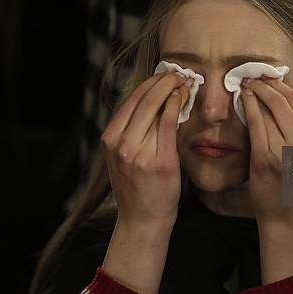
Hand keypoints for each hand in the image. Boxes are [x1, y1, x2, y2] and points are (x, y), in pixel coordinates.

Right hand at [101, 72, 189, 227]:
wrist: (142, 219)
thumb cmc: (138, 187)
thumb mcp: (125, 156)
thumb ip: (133, 130)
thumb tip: (155, 100)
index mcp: (110, 140)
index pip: (130, 102)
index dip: (148, 84)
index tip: (162, 75)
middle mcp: (120, 145)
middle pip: (142, 102)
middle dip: (161, 82)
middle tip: (176, 73)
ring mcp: (138, 154)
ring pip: (155, 110)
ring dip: (171, 91)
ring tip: (183, 82)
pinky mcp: (160, 162)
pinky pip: (169, 125)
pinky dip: (176, 107)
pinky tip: (183, 98)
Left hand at [240, 77, 292, 226]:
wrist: (288, 217)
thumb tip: (282, 96)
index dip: (280, 85)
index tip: (267, 77)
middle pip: (282, 101)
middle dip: (264, 84)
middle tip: (252, 77)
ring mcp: (285, 150)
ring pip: (268, 109)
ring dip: (254, 92)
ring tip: (246, 84)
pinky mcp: (266, 157)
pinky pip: (255, 123)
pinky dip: (247, 107)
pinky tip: (242, 99)